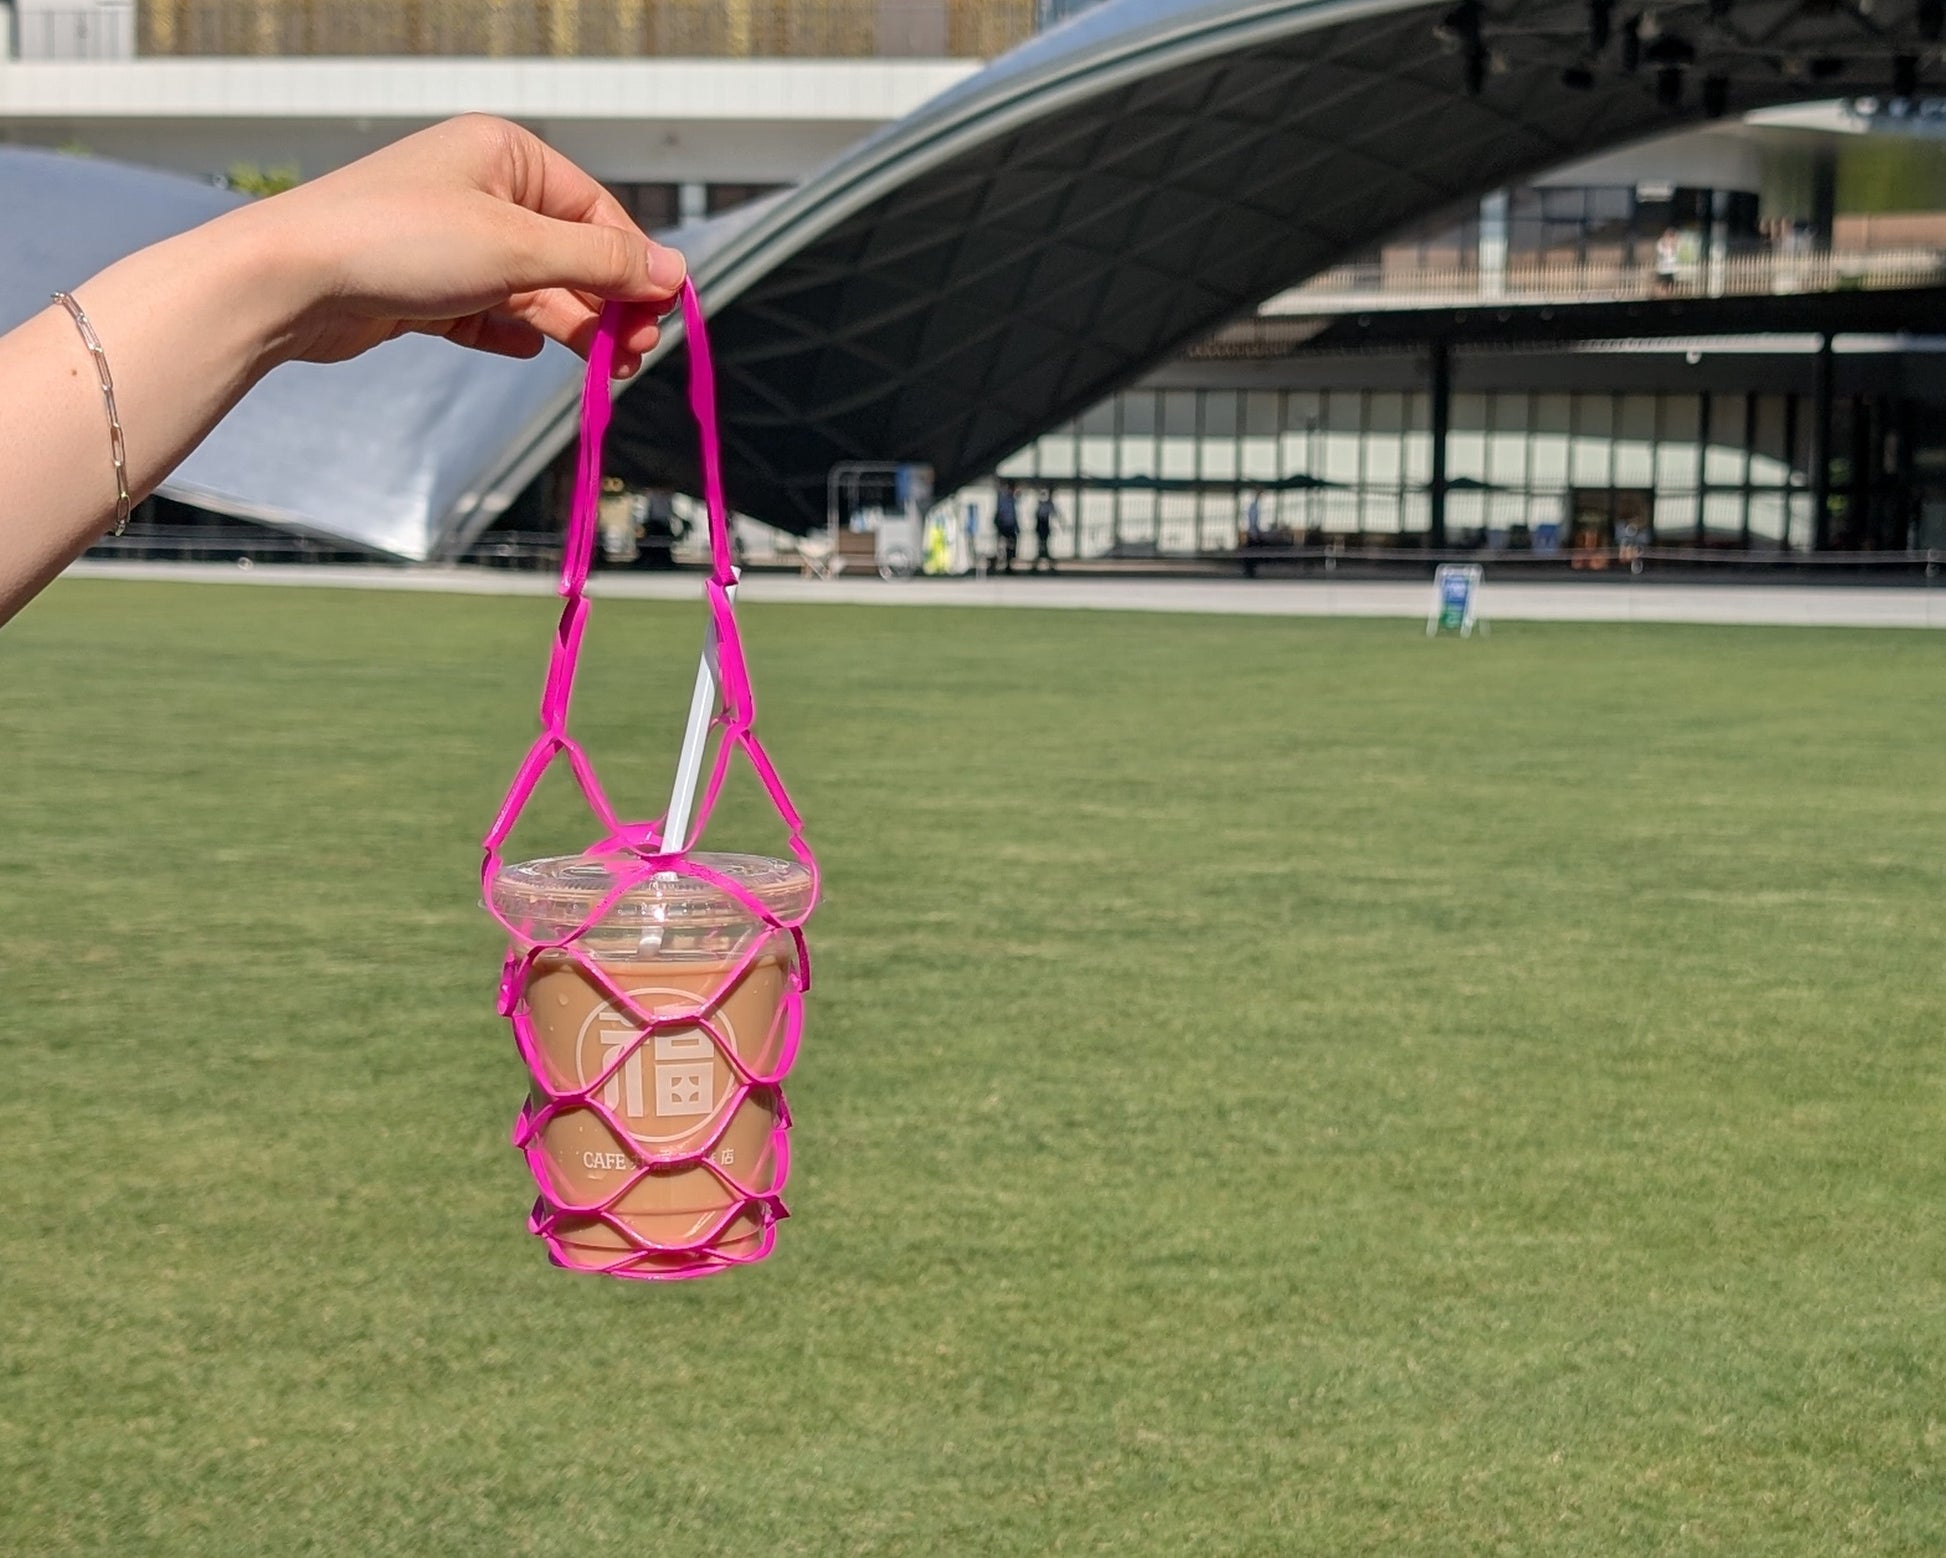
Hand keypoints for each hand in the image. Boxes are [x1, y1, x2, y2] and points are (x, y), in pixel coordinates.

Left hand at [241, 115, 684, 377]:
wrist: (288, 280)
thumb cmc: (398, 242)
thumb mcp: (519, 248)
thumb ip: (602, 262)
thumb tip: (675, 272)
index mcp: (507, 155)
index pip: (599, 214)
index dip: (636, 268)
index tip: (663, 319)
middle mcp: (482, 189)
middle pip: (572, 254)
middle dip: (607, 305)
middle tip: (634, 354)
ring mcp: (453, 239)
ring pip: (535, 289)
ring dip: (571, 327)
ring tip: (604, 368)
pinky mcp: (427, 286)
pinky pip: (491, 313)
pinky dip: (514, 334)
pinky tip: (529, 352)